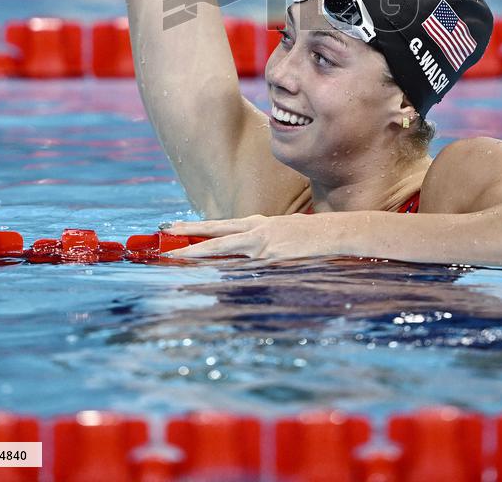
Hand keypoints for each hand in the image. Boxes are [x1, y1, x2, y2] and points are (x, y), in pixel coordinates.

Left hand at [161, 214, 341, 260]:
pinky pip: (243, 267)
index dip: (197, 227)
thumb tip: (248, 255)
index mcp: (260, 224)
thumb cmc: (314, 236)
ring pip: (223, 247)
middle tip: (164, 233)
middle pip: (215, 231)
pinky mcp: (272, 258)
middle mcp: (257, 231)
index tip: (175, 227)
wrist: (336, 233)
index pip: (221, 225)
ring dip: (198, 252)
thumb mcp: (284, 234)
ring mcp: (263, 245)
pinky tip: (209, 277)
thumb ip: (263, 243)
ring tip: (175, 255)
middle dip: (189, 233)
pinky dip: (226, 271)